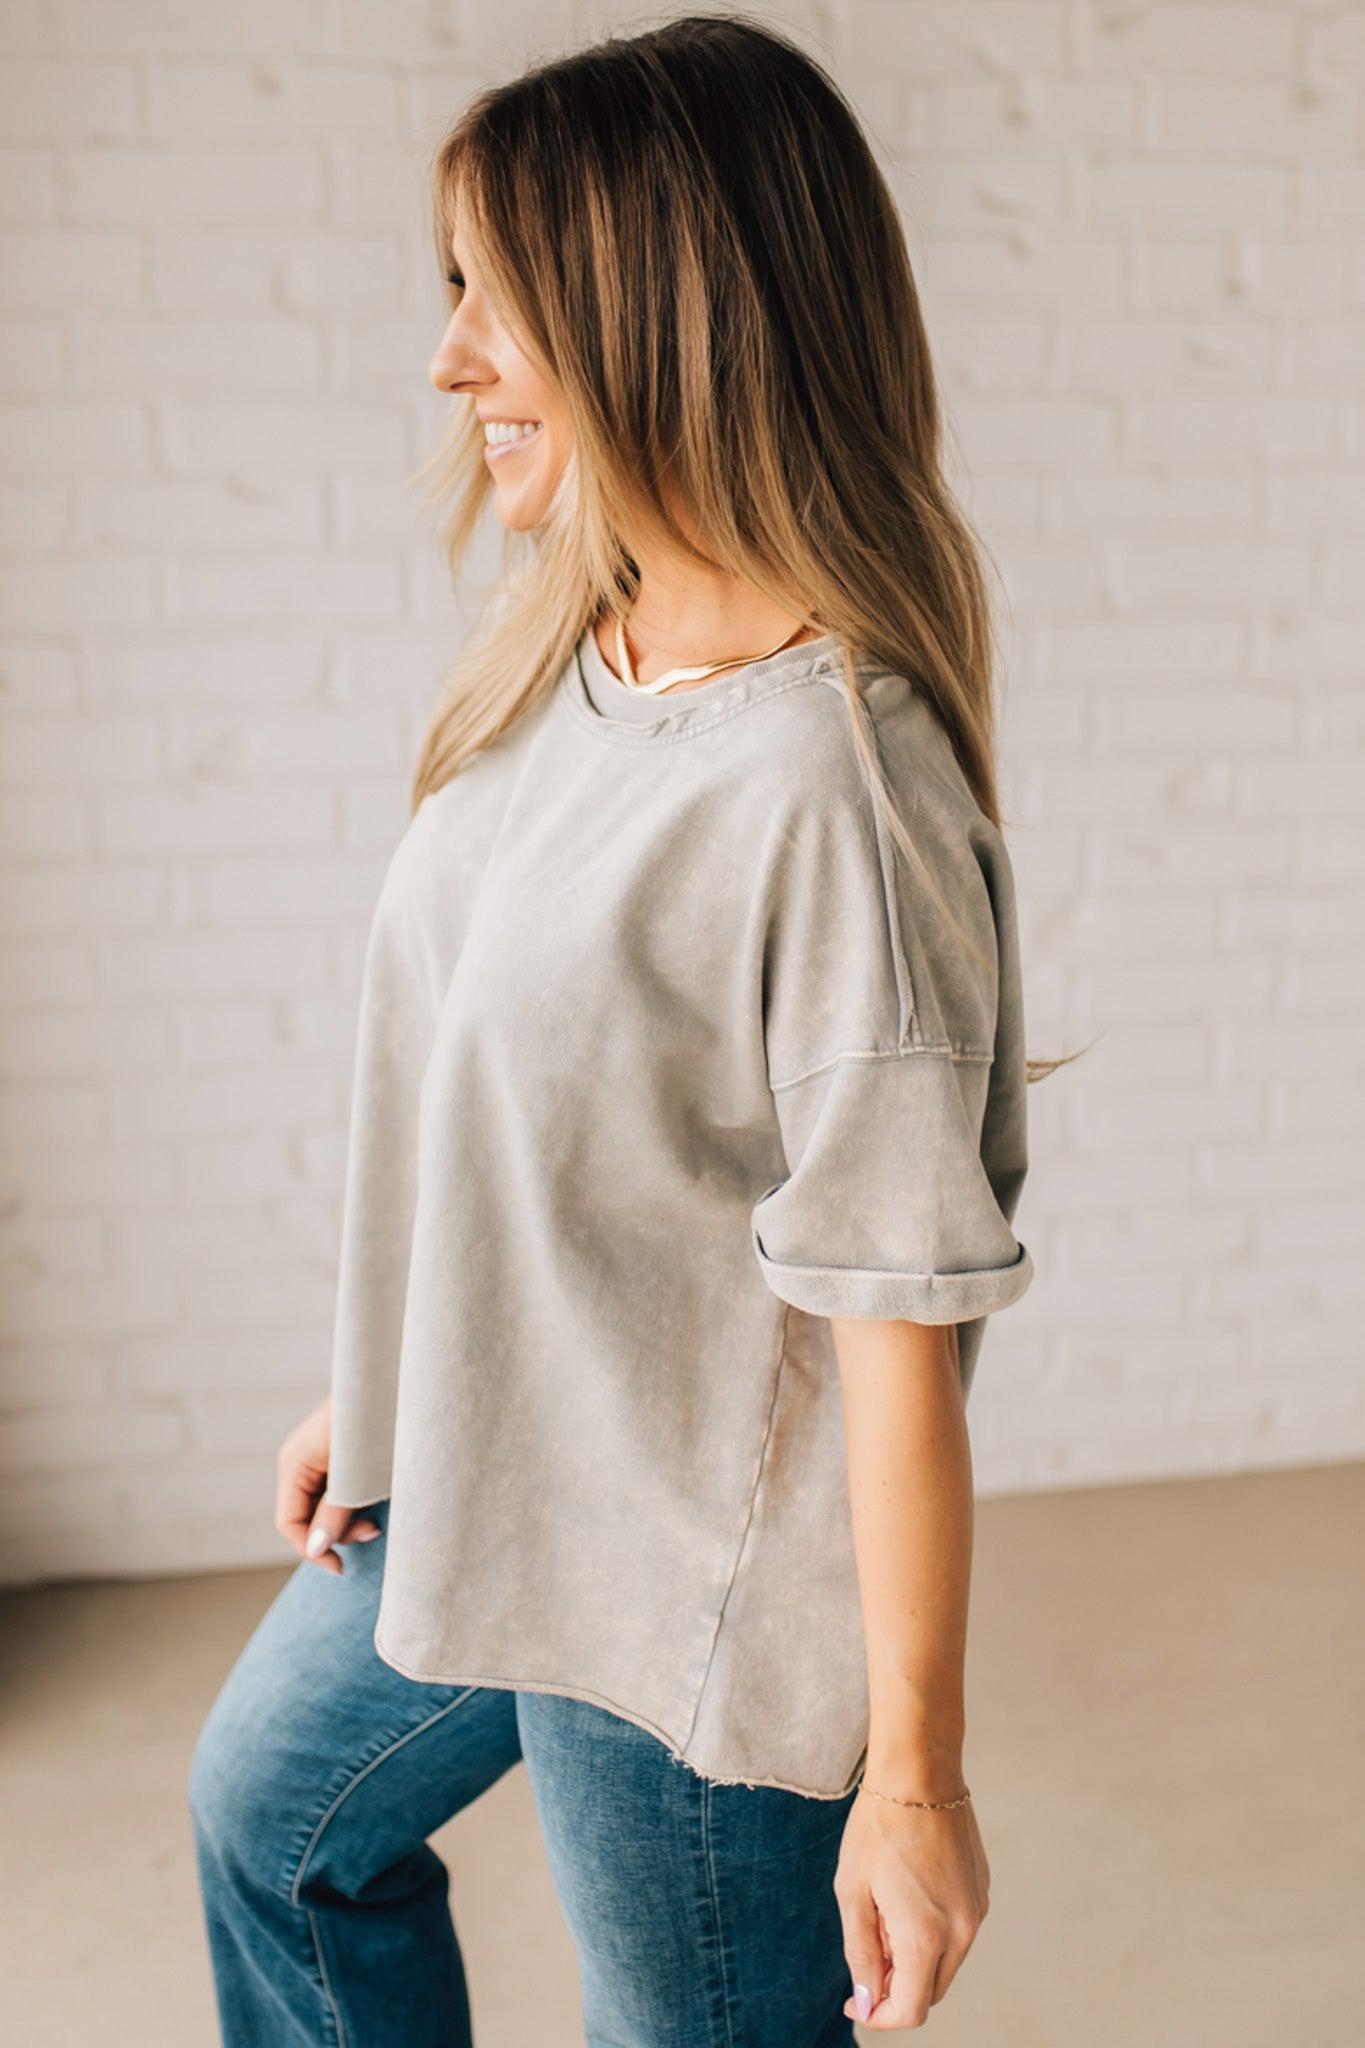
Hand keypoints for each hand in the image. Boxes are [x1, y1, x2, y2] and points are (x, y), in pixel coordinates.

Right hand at [274, 1394, 381, 1572]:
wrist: (398, 1378)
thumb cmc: (377, 1422)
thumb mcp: (355, 1476)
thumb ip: (334, 1514)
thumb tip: (314, 1549)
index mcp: (294, 1462)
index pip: (289, 1522)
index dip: (311, 1550)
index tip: (342, 1567)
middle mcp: (298, 1459)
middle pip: (306, 1515)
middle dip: (337, 1532)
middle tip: (374, 1532)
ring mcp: (316, 1454)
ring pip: (323, 1504)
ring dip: (348, 1518)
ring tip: (378, 1518)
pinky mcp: (336, 1452)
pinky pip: (335, 1489)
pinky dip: (352, 1502)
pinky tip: (374, 1500)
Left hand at [834, 1780, 989, 2029]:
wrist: (920, 1772)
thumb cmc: (878, 1828)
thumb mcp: (853, 1892)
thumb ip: (861, 1954)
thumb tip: (867, 2002)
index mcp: (926, 1937)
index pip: (910, 2010)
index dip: (878, 2016)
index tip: (852, 2002)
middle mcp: (962, 1932)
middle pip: (929, 1991)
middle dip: (895, 1984)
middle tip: (868, 1939)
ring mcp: (977, 1911)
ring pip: (944, 1963)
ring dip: (914, 1956)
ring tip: (887, 1905)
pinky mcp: (982, 1892)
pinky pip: (957, 1932)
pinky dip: (932, 1932)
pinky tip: (909, 1889)